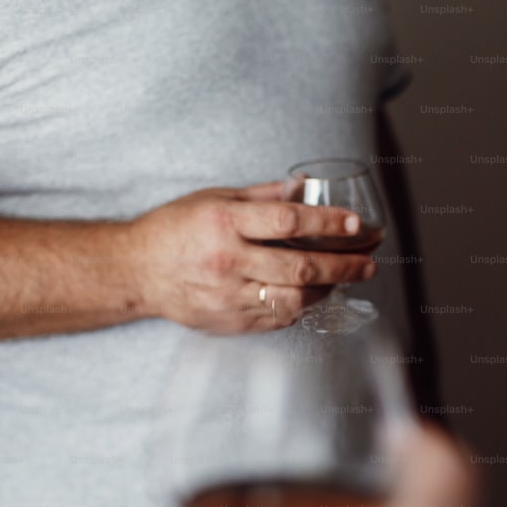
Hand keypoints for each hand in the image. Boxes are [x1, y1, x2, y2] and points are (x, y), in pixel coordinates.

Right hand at [130, 181, 376, 332]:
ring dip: (329, 289)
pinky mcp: (230, 321)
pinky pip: (279, 318)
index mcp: (225, 222)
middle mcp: (228, 261)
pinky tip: (315, 295)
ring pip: (295, 298)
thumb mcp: (214, 198)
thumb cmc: (176, 229)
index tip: (355, 225)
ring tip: (347, 278)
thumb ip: (262, 196)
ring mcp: (229, 296)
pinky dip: (303, 307)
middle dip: (344, 265)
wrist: (136, 271)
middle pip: (301, 267)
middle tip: (369, 262)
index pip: (289, 221)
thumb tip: (305, 185)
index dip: (327, 223)